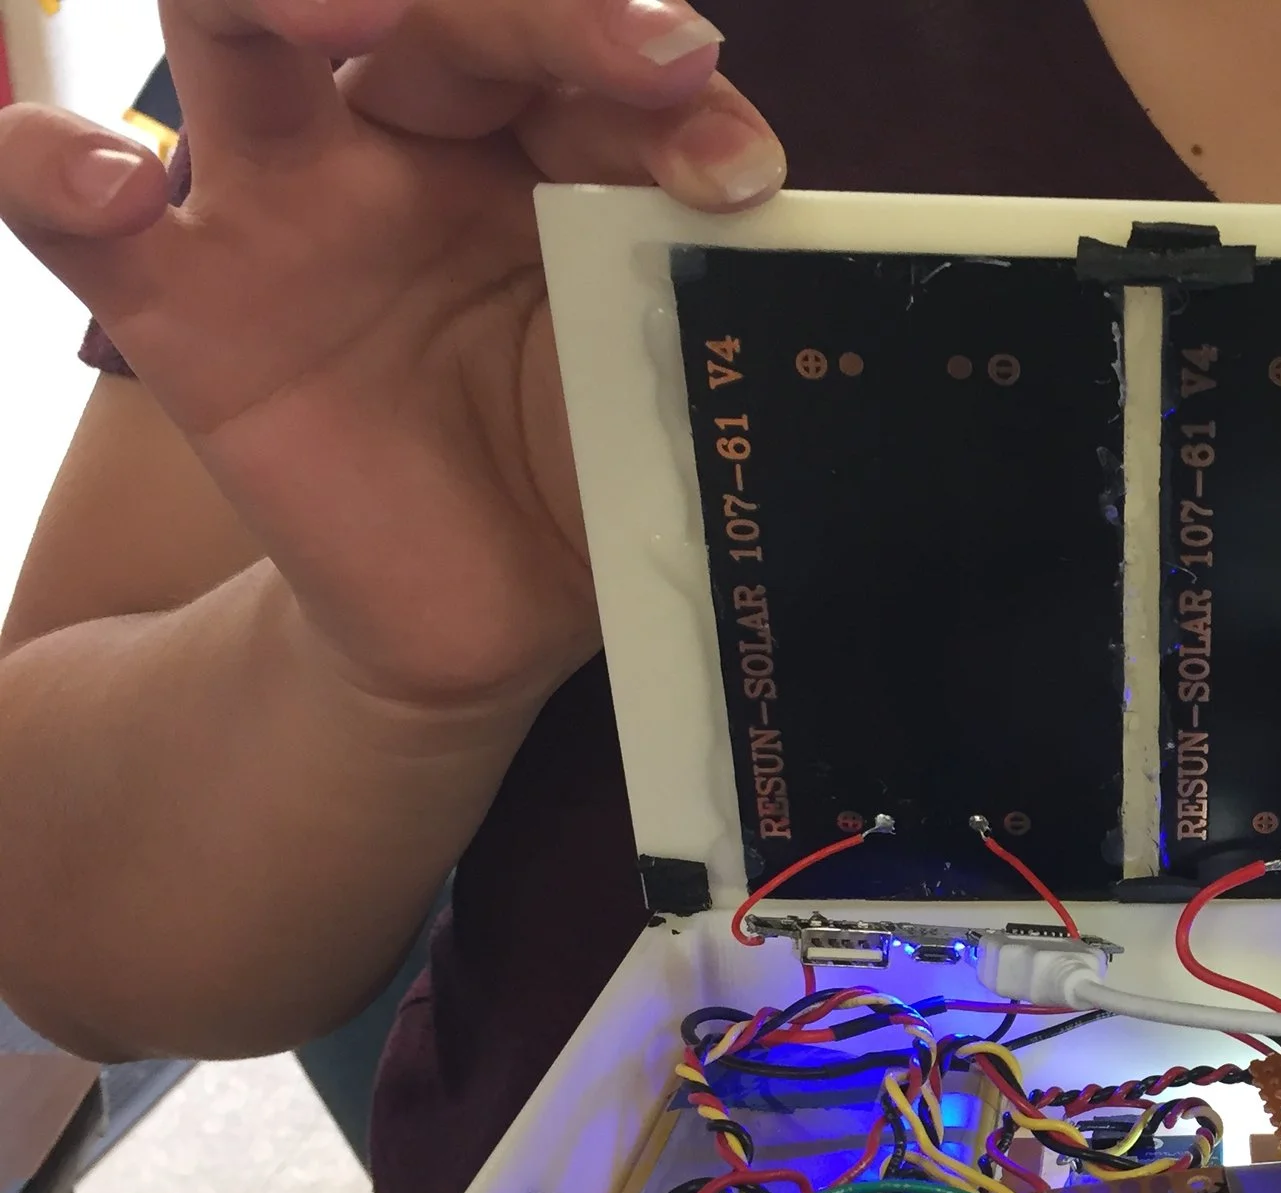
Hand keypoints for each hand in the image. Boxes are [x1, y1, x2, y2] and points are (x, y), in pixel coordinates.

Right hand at [0, 0, 783, 711]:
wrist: (488, 611)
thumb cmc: (584, 463)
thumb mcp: (665, 383)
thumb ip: (699, 301)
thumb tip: (775, 243)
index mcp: (539, 143)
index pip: (588, 58)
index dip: (667, 92)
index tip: (742, 175)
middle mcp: (407, 143)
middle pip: (432, 7)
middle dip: (537, 6)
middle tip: (651, 50)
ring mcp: (285, 210)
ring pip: (241, 27)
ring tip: (358, 6)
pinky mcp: (186, 311)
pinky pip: (71, 214)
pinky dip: (55, 168)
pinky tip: (113, 183)